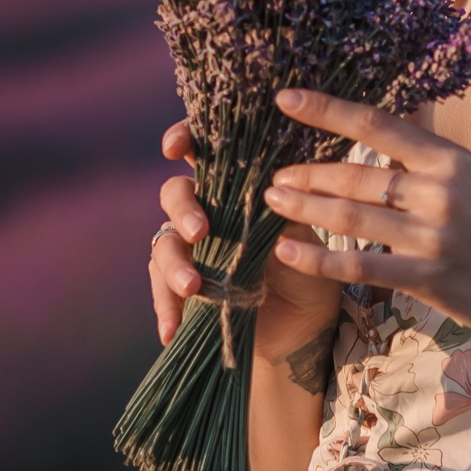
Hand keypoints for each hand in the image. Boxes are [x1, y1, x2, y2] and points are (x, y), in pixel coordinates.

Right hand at [149, 120, 344, 356]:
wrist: (305, 330)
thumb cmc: (308, 273)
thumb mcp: (304, 238)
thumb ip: (284, 208)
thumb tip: (275, 183)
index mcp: (237, 190)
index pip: (203, 153)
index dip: (183, 140)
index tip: (174, 146)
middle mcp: (208, 214)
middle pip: (175, 194)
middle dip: (182, 209)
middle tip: (200, 231)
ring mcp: (191, 251)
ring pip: (165, 244)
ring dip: (174, 264)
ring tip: (193, 287)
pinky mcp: (181, 288)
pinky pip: (162, 290)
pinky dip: (165, 308)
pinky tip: (170, 329)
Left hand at [258, 89, 470, 362]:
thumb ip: (430, 172)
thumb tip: (380, 157)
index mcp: (452, 160)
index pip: (379, 125)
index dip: (328, 110)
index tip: (286, 99)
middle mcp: (441, 191)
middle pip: (358, 176)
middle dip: (309, 175)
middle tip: (275, 177)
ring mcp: (435, 235)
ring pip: (352, 217)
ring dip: (305, 209)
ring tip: (274, 203)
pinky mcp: (430, 277)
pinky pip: (360, 266)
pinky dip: (318, 260)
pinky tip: (287, 253)